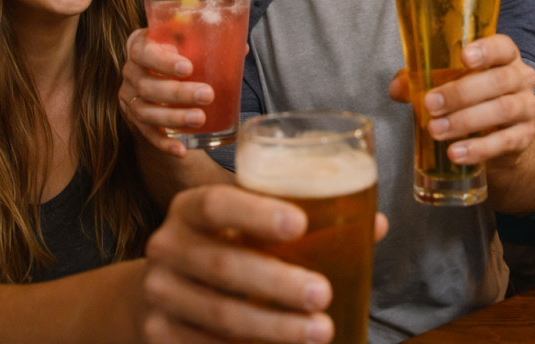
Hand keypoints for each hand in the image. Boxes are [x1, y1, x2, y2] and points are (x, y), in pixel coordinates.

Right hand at [120, 29, 212, 157]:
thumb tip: (242, 49)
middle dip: (177, 93)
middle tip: (207, 95)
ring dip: (173, 117)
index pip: (142, 51)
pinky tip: (181, 150)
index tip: (188, 68)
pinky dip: (163, 143)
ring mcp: (129, 97)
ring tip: (200, 119)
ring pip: (144, 111)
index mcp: (140, 46)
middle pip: (146, 85)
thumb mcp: (188, 43)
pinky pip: (146, 133)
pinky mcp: (134, 119)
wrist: (163, 77)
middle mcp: (131, 71)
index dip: (162, 61)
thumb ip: (209, 43)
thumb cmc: (180, 54)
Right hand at [140, 185, 389, 343]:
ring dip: (273, 327)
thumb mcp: (250, 223)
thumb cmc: (224, 244)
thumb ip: (304, 217)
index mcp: (190, 207)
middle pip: (222, 266)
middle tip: (322, 293)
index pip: (216, 203)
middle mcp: (167, 246)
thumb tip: (375, 225)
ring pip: (220, 315)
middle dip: (277, 284)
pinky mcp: (159, 335)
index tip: (300, 224)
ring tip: (318, 330)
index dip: (257, 213)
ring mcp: (159, 294)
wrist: (161, 286)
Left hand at [389, 34, 534, 165]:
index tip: (464, 57)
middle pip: (498, 81)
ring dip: (465, 121)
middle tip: (431, 105)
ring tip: (436, 130)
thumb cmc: (472, 94)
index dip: (486, 50)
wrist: (501, 130)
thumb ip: (421, 80)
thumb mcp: (447, 81)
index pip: (502, 46)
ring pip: (502, 110)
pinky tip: (456, 153)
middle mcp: (521, 78)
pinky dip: (478, 148)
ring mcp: (526, 108)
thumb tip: (398, 88)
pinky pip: (505, 142)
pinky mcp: (524, 137)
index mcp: (505, 56)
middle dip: (461, 93)